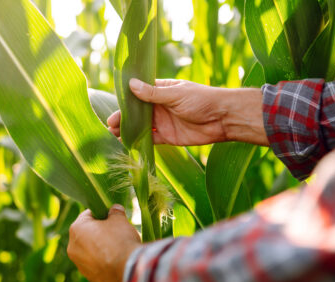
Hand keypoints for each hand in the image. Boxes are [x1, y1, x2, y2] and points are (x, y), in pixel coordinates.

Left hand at [67, 205, 141, 281]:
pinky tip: (118, 262)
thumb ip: (115, 212)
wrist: (128, 271)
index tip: (112, 217)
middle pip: (87, 234)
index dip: (102, 213)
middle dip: (101, 232)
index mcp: (76, 229)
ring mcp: (80, 265)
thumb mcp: (119, 219)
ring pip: (91, 251)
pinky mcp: (90, 278)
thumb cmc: (120, 241)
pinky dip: (105, 263)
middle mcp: (73, 247)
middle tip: (116, 232)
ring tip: (118, 249)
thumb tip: (115, 209)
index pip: (88, 214)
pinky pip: (97, 265)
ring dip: (102, 248)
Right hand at [107, 78, 268, 145]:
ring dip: (128, 131)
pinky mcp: (168, 137)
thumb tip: (131, 84)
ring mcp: (163, 122)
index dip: (125, 101)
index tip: (113, 106)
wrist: (223, 119)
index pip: (138, 94)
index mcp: (161, 90)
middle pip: (137, 112)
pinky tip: (127, 144)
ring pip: (141, 127)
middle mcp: (159, 106)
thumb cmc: (202, 100)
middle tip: (110, 126)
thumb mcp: (176, 94)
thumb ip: (153, 93)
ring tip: (114, 136)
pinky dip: (139, 142)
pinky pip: (150, 140)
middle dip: (123, 118)